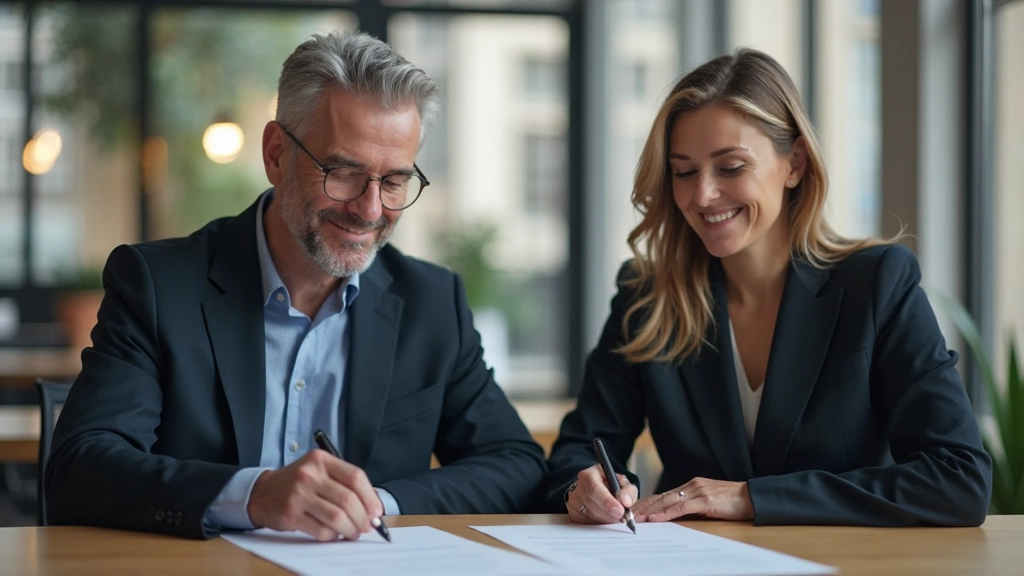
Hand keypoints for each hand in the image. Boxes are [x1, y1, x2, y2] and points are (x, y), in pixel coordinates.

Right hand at [247, 450, 382, 540]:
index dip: (371, 497)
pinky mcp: (291, 514)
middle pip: (348, 499)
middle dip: (363, 517)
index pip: (355, 477)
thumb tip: (373, 506)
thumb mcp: (319, 471)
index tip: (377, 511)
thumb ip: (344, 483)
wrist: (262, 492)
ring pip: (337, 517)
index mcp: (321, 460)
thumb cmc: (297, 483)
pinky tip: (334, 534)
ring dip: (351, 529)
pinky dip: (333, 536)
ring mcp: (298, 494)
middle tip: (368, 526)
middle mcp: (310, 474)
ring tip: (354, 533)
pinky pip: (321, 530)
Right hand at [565, 464, 638, 524]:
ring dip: (607, 519)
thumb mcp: (622, 482)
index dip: (607, 501)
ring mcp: (574, 501)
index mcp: (589, 475)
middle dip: (610, 514)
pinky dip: (600, 523)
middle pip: (593, 504)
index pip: (595, 489)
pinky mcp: (573, 514)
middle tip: (623, 518)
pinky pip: (588, 523)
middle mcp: (578, 487)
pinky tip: (606, 518)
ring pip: (591, 516)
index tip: (620, 511)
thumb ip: (628, 490)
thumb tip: (626, 501)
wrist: (595, 488)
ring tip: (616, 516)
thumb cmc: (609, 485)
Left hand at [632, 478, 752, 522]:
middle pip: (662, 496)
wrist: (752, 497)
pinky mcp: (705, 500)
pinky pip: (681, 508)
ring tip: (636, 517)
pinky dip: (667, 513)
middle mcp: (692, 486)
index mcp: (692, 486)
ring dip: (650, 510)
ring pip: (668, 501)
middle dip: (644, 506)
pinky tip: (656, 519)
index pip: (664, 495)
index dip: (648, 502)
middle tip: (627, 514)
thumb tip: (676, 516)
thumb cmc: (733, 502)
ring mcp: (698, 491)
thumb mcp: (709, 503)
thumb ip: (693, 506)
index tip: (634, 510)